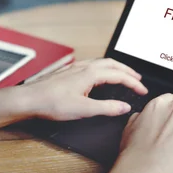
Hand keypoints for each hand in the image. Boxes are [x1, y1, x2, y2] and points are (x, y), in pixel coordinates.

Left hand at [22, 58, 147, 120]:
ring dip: (116, 68)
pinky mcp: (68, 72)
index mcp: (90, 74)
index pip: (119, 75)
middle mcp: (84, 67)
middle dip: (128, 71)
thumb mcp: (84, 109)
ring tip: (123, 75)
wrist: (29, 99)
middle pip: (113, 64)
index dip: (133, 83)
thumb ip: (107, 108)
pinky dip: (104, 68)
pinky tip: (99, 75)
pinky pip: (92, 64)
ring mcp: (75, 68)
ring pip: (102, 62)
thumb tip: (124, 107)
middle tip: (138, 79)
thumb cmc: (52, 103)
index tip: (142, 91)